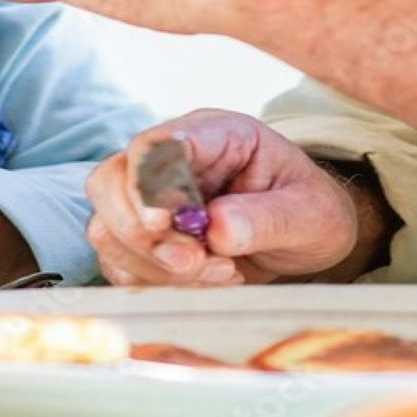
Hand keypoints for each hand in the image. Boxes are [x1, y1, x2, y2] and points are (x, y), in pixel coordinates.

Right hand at [86, 111, 363, 286]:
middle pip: (110, 182)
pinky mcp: (144, 240)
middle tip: (194, 262)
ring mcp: (150, 200)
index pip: (154, 145)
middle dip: (143, 233)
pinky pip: (118, 263)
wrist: (307, 238)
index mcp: (213, 135)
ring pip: (107, 228)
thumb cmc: (309, 213)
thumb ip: (267, 218)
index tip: (162, 224)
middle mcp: (171, 162)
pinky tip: (206, 282)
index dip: (145, 184)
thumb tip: (217, 228)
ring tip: (222, 273)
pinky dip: (154, 282)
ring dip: (153, 263)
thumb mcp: (309, 213)